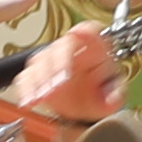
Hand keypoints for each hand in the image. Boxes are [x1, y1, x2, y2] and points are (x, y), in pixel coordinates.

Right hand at [3, 23, 128, 126]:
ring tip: (42, 97)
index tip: (78, 32)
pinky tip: (29, 101)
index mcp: (94, 50)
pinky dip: (26, 89)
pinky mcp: (37, 74)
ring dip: (39, 79)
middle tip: (57, 85)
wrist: (83, 110)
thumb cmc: (99, 96)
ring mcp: (52, 60)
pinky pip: (26, 76)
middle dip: (57, 65)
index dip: (85, 30)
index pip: (91, 31)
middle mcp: (72, 50)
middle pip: (61, 47)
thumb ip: (116, 96)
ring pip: (40, 60)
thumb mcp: (113, 97)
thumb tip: (114, 98)